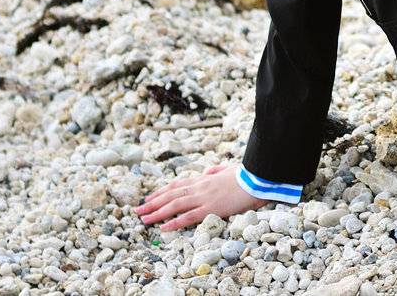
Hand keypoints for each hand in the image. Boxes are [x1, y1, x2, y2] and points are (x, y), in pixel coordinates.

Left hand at [135, 161, 266, 230]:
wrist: (258, 178)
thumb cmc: (247, 174)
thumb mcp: (229, 169)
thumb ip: (216, 170)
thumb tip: (207, 172)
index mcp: (204, 179)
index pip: (177, 185)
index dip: (162, 191)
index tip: (150, 197)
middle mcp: (200, 187)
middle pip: (171, 195)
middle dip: (152, 202)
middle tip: (138, 210)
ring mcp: (204, 198)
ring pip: (174, 205)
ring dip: (157, 212)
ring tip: (143, 219)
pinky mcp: (211, 208)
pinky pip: (188, 217)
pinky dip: (174, 222)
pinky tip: (163, 228)